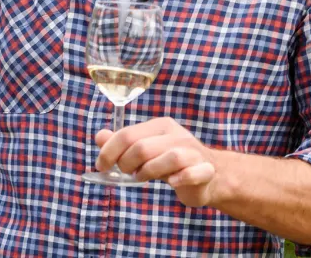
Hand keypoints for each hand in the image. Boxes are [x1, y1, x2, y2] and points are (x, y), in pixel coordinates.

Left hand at [96, 117, 219, 206]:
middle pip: (142, 147)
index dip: (109, 152)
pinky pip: (192, 173)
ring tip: (144, 177)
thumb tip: (100, 136)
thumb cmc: (170, 164)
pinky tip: (172, 182)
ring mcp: (194, 152)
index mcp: (160, 126)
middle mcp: (177, 136)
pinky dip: (180, 179)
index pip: (127, 135)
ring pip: (170, 157)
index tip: (102, 166)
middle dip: (126, 164)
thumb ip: (122, 144)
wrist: (211, 177)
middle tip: (128, 173)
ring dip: (149, 172)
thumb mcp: (145, 151)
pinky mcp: (206, 170)